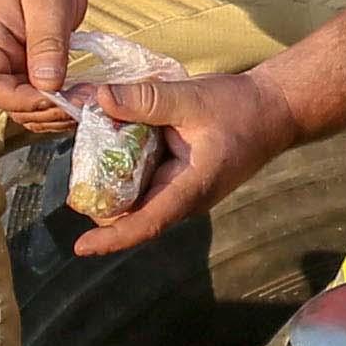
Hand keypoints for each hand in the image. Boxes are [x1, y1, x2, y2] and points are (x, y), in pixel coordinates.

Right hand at [0, 0, 89, 115]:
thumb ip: (47, 42)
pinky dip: (61, 103)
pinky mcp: (32, 68)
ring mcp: (12, 66)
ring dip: (54, 112)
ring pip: (26, 106)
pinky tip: (83, 97)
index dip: (20, 100)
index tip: (54, 98)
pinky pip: (42, 96)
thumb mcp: (47, 0)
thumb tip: (48, 85)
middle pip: (8, 103)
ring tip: (86, 101)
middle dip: (43, 110)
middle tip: (81, 102)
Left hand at [60, 66, 301, 257]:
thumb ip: (146, 99)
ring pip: (137, 193)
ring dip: (111, 180)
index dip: (112, 238)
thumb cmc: (241, 108)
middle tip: (71, 184)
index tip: (81, 248)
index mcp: (191, 188)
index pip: (147, 223)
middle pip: (133, 211)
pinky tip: (109, 137)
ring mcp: (181, 187)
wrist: (274, 108)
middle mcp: (184, 196)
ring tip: (84, 156)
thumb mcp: (192, 98)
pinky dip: (125, 162)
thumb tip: (99, 98)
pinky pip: (145, 176)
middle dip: (101, 202)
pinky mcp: (179, 174)